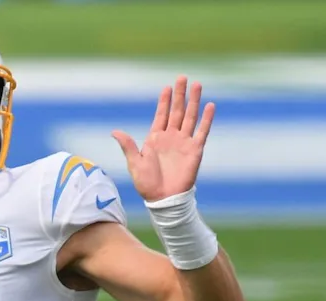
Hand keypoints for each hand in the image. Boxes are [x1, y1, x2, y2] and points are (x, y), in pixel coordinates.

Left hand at [111, 76, 214, 201]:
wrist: (163, 198)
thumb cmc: (147, 183)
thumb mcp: (135, 162)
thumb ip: (128, 145)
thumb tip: (114, 131)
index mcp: (155, 139)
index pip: (161, 115)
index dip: (164, 101)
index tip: (166, 87)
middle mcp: (171, 137)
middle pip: (177, 111)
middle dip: (179, 95)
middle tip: (182, 77)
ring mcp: (184, 142)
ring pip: (190, 117)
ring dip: (194, 101)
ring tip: (197, 85)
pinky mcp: (195, 150)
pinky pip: (202, 131)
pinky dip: (206, 119)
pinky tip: (210, 106)